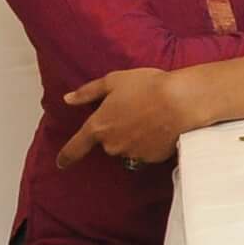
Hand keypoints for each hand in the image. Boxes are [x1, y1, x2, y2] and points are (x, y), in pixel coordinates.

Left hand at [57, 66, 196, 168]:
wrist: (182, 101)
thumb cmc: (147, 87)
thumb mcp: (114, 81)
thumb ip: (88, 92)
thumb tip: (68, 99)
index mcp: (98, 126)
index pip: (76, 147)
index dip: (67, 156)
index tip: (61, 163)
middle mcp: (112, 144)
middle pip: (107, 143)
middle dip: (116, 131)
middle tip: (133, 112)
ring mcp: (132, 153)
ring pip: (127, 148)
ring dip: (133, 137)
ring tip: (150, 118)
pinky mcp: (152, 158)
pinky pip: (145, 152)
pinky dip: (149, 143)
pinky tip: (161, 128)